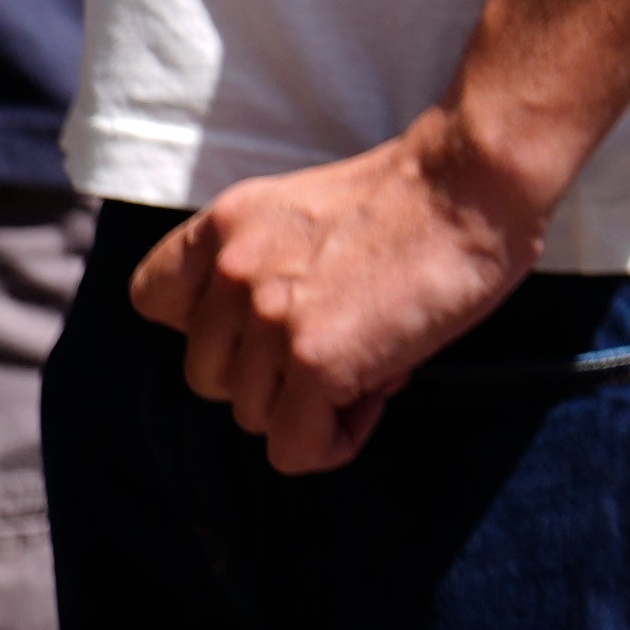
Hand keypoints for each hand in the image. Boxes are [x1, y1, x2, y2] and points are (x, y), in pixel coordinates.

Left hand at [130, 111, 551, 471]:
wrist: (477, 180)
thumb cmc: (417, 197)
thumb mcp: (304, 210)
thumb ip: (264, 266)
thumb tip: (276, 351)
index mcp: (226, 226)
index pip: (153, 300)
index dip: (211, 325)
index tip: (269, 320)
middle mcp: (233, 272)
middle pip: (209, 376)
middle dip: (272, 374)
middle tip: (344, 344)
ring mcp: (270, 320)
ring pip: (253, 415)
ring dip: (311, 404)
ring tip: (373, 361)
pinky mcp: (315, 364)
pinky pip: (294, 449)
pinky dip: (333, 440)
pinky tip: (376, 395)